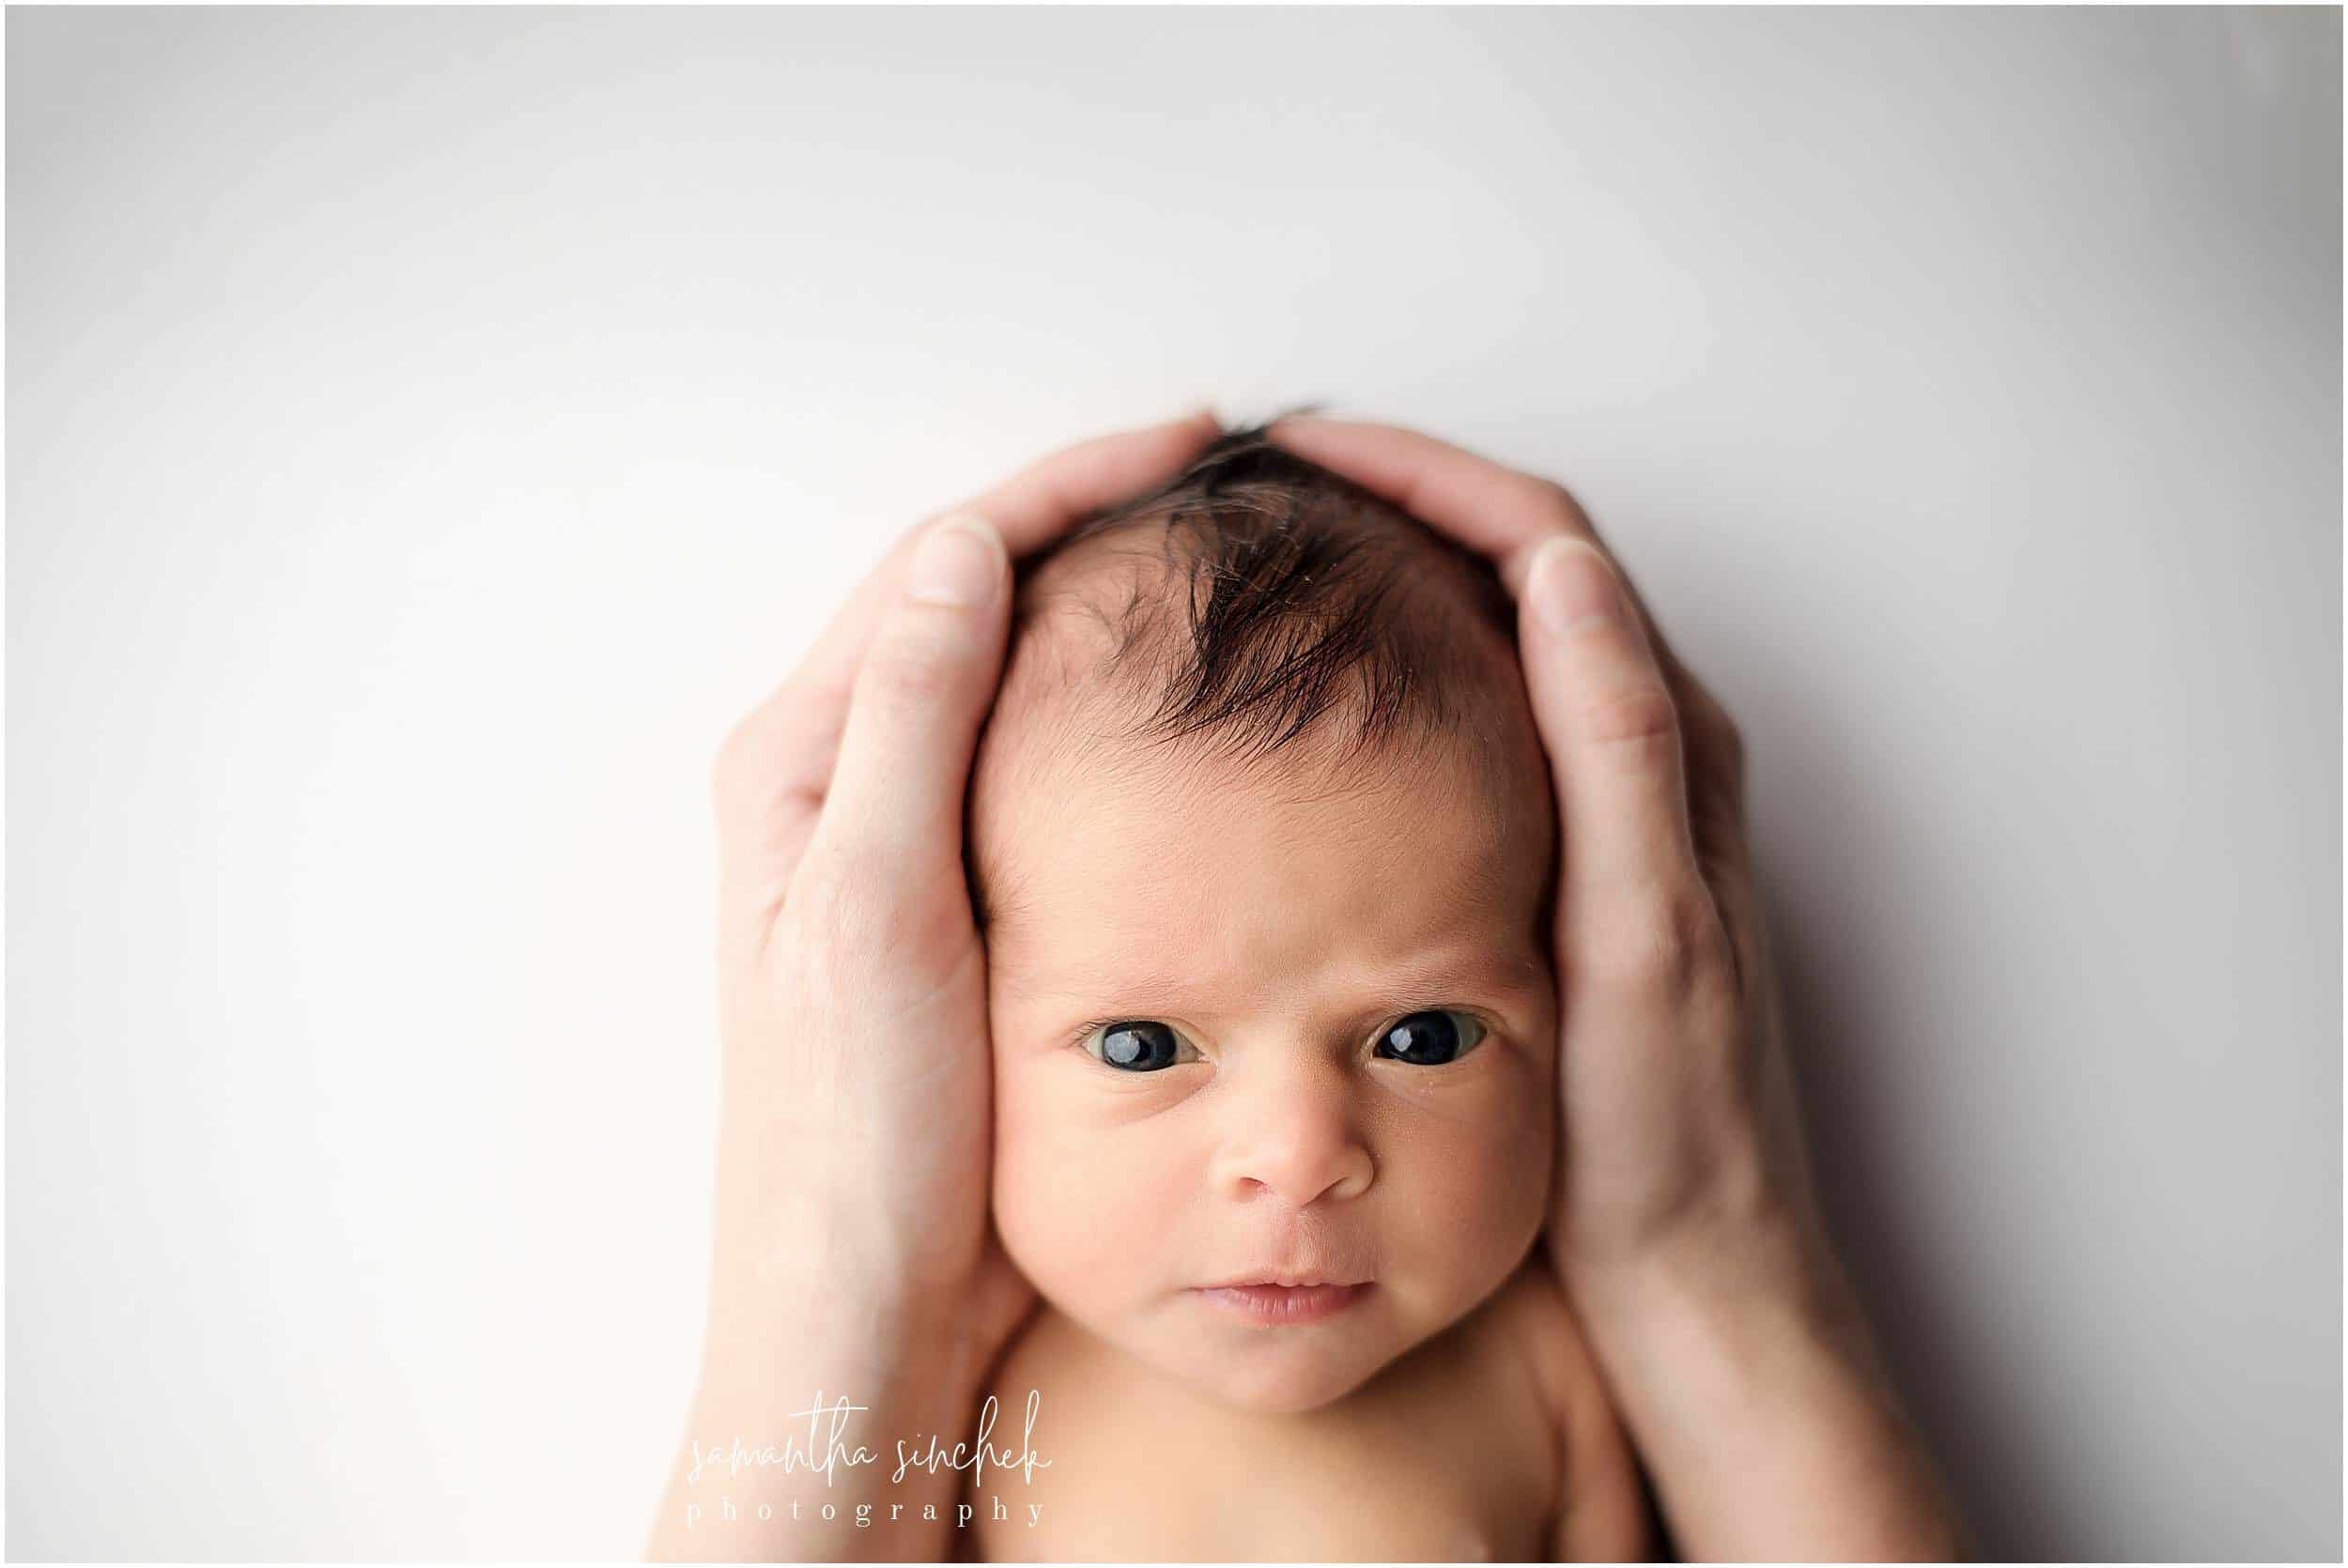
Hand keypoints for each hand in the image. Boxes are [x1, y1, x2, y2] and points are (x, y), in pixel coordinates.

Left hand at [654, 410, 1221, 1561]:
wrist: (867, 1304)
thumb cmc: (854, 1133)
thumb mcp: (876, 912)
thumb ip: (912, 723)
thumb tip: (966, 548)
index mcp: (803, 762)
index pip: (942, 566)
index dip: (1069, 486)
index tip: (1191, 441)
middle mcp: (843, 784)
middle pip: (973, 598)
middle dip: (1093, 522)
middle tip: (1221, 481)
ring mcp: (901, 841)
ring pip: (1011, 672)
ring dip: (1102, 605)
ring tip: (1214, 560)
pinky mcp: (958, 901)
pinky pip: (1037, 758)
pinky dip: (1110, 707)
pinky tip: (1185, 710)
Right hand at [1265, 412, 1959, 1560]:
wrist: (1690, 1265)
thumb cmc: (1666, 1124)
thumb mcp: (1640, 932)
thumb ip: (1611, 747)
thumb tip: (1559, 564)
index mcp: (1664, 739)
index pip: (1541, 535)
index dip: (1420, 470)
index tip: (1296, 449)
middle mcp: (1644, 747)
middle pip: (1514, 557)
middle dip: (1393, 495)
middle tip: (1260, 484)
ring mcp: (1603, 799)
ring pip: (1490, 629)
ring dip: (1391, 569)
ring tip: (1272, 559)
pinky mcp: (1563, 855)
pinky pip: (1477, 710)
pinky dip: (1396, 665)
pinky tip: (1316, 708)